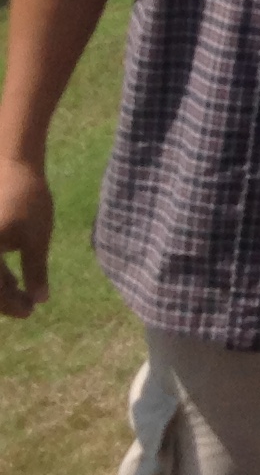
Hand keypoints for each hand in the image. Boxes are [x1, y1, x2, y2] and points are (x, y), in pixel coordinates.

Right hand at [0, 152, 51, 318]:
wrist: (10, 163)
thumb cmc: (26, 199)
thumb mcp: (36, 238)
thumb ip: (35, 271)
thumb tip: (40, 301)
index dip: (10, 305)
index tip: (31, 311)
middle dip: (3, 299)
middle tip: (27, 306)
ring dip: (0, 287)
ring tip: (22, 294)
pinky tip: (12, 278)